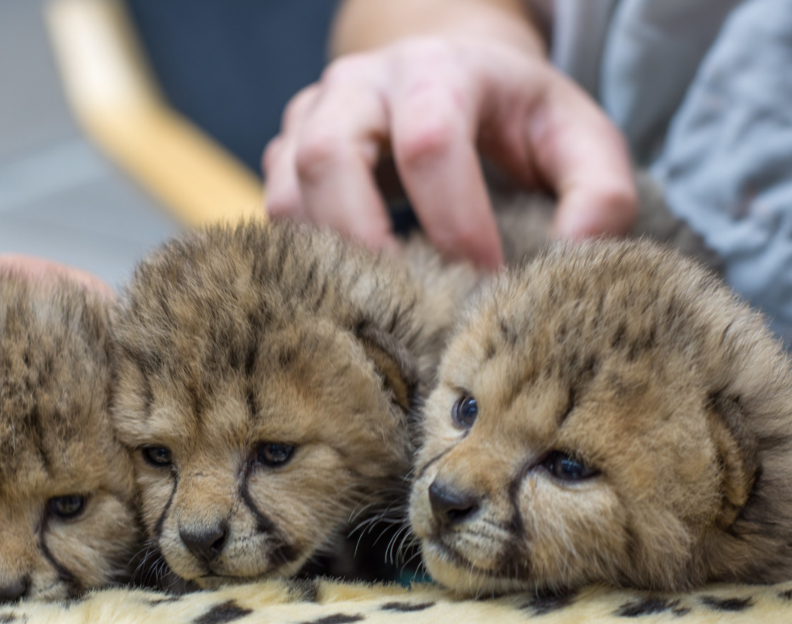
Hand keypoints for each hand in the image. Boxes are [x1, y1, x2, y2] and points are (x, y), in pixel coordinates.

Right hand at [263, 36, 637, 268]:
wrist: (446, 76)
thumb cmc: (515, 116)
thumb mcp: (576, 137)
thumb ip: (600, 191)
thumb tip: (575, 254)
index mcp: (438, 68)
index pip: (429, 142)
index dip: (455, 223)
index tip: (486, 282)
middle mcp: (361, 84)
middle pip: (327, 156)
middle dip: (366, 243)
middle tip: (410, 305)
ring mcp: (312, 114)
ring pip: (287, 188)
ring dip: (326, 257)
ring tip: (380, 304)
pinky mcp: (286, 151)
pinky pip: (274, 210)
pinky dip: (304, 256)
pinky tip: (350, 285)